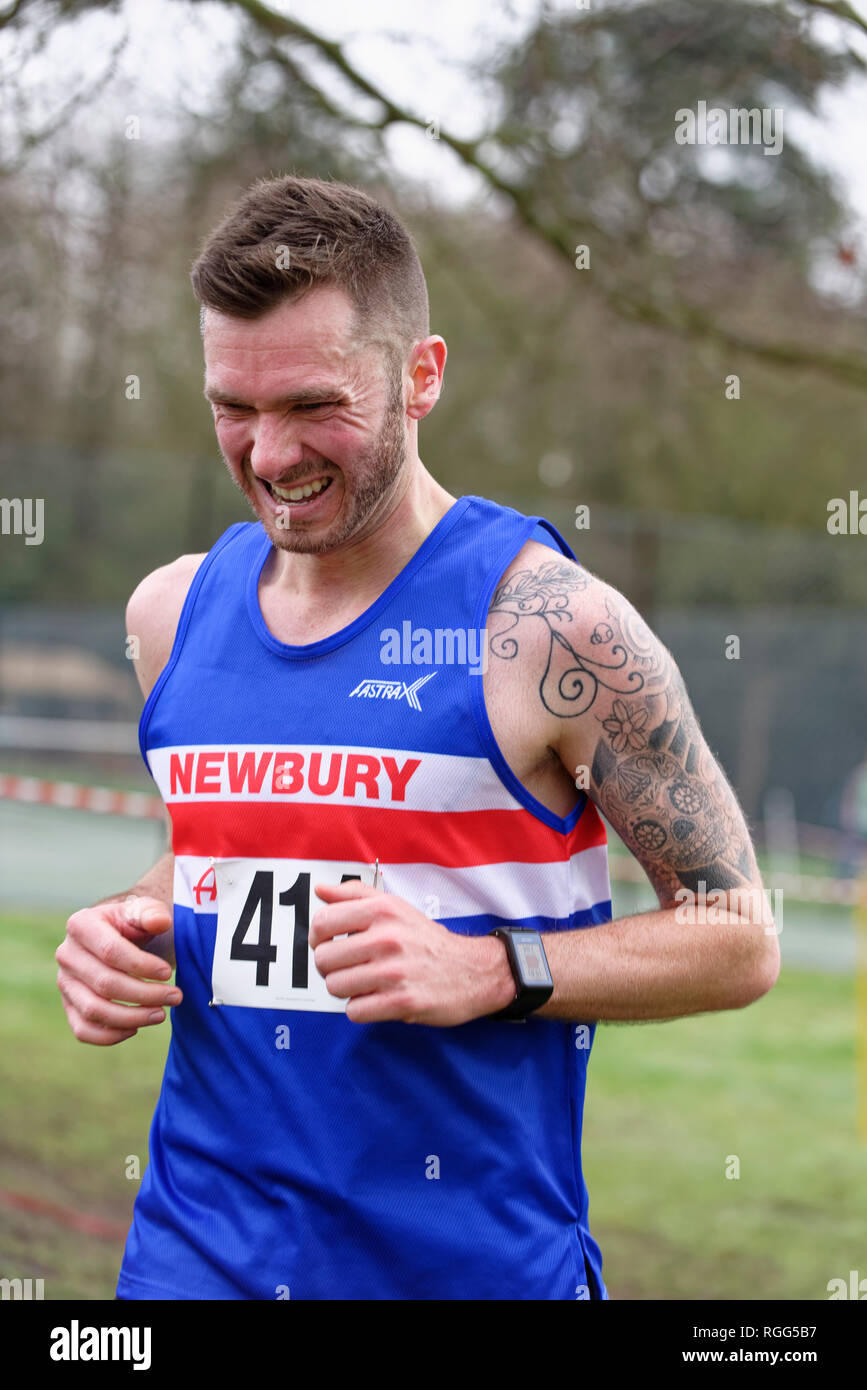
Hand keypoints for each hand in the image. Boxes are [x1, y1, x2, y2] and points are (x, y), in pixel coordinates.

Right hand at [56, 896, 181, 1045]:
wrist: (118, 936)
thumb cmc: (132, 923)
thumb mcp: (143, 909)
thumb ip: (151, 912)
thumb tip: (161, 921)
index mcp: (81, 925)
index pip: (110, 951)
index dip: (141, 966)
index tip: (167, 972)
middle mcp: (67, 955)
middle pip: (105, 984)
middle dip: (145, 994)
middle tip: (176, 997)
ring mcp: (65, 983)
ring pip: (93, 1010)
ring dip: (132, 1018)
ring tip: (161, 1014)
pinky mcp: (69, 1006)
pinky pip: (83, 1030)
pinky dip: (110, 1036)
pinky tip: (137, 1028)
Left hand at [308, 879, 514, 1025]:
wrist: (472, 970)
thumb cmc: (426, 939)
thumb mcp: (395, 906)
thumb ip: (355, 895)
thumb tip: (320, 890)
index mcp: (382, 911)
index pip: (322, 922)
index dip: (318, 937)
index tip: (328, 943)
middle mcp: (387, 938)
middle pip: (323, 959)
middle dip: (331, 967)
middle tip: (349, 967)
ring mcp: (394, 972)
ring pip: (335, 986)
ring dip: (346, 989)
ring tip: (365, 982)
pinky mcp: (402, 1002)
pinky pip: (355, 1011)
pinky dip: (362, 1008)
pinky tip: (377, 998)